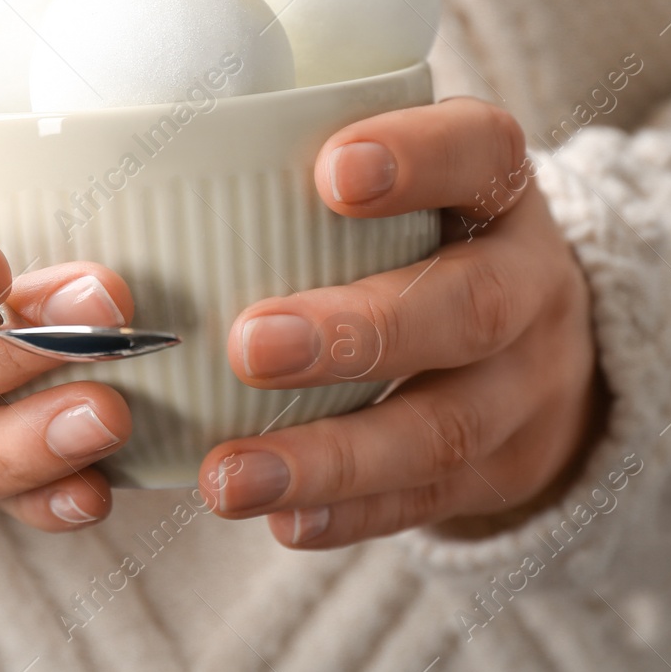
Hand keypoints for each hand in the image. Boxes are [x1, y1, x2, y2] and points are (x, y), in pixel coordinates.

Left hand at [197, 97, 600, 548]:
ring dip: (331, 455)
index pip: (481, 151)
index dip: (419, 159)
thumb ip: (305, 162)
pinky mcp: (508, 466)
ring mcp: (527, 384)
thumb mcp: (406, 177)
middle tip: (249, 345)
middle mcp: (528, 281)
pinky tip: (282, 520)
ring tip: (229, 476)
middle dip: (359, 330)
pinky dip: (353, 512)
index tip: (331, 170)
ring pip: (446, 427)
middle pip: (470, 306)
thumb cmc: (420, 233)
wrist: (538, 339)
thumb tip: (131, 167)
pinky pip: (432, 498)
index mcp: (497, 187)